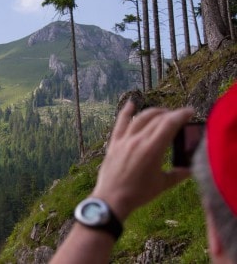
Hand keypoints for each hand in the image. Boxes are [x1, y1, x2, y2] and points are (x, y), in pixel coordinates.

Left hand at [91, 101, 193, 220]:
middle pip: (157, 119)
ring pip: (140, 118)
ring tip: (163, 113)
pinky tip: (131, 103)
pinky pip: (120, 123)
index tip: (190, 111)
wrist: (112, 199)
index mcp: (152, 149)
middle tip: (179, 117)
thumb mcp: (162, 185)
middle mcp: (138, 140)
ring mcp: (124, 140)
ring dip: (154, 112)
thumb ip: (178, 174)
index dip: (181, 114)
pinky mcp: (114, 143)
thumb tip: (190, 169)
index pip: (169, 124)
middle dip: (171, 114)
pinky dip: (126, 112)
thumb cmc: (138, 193)